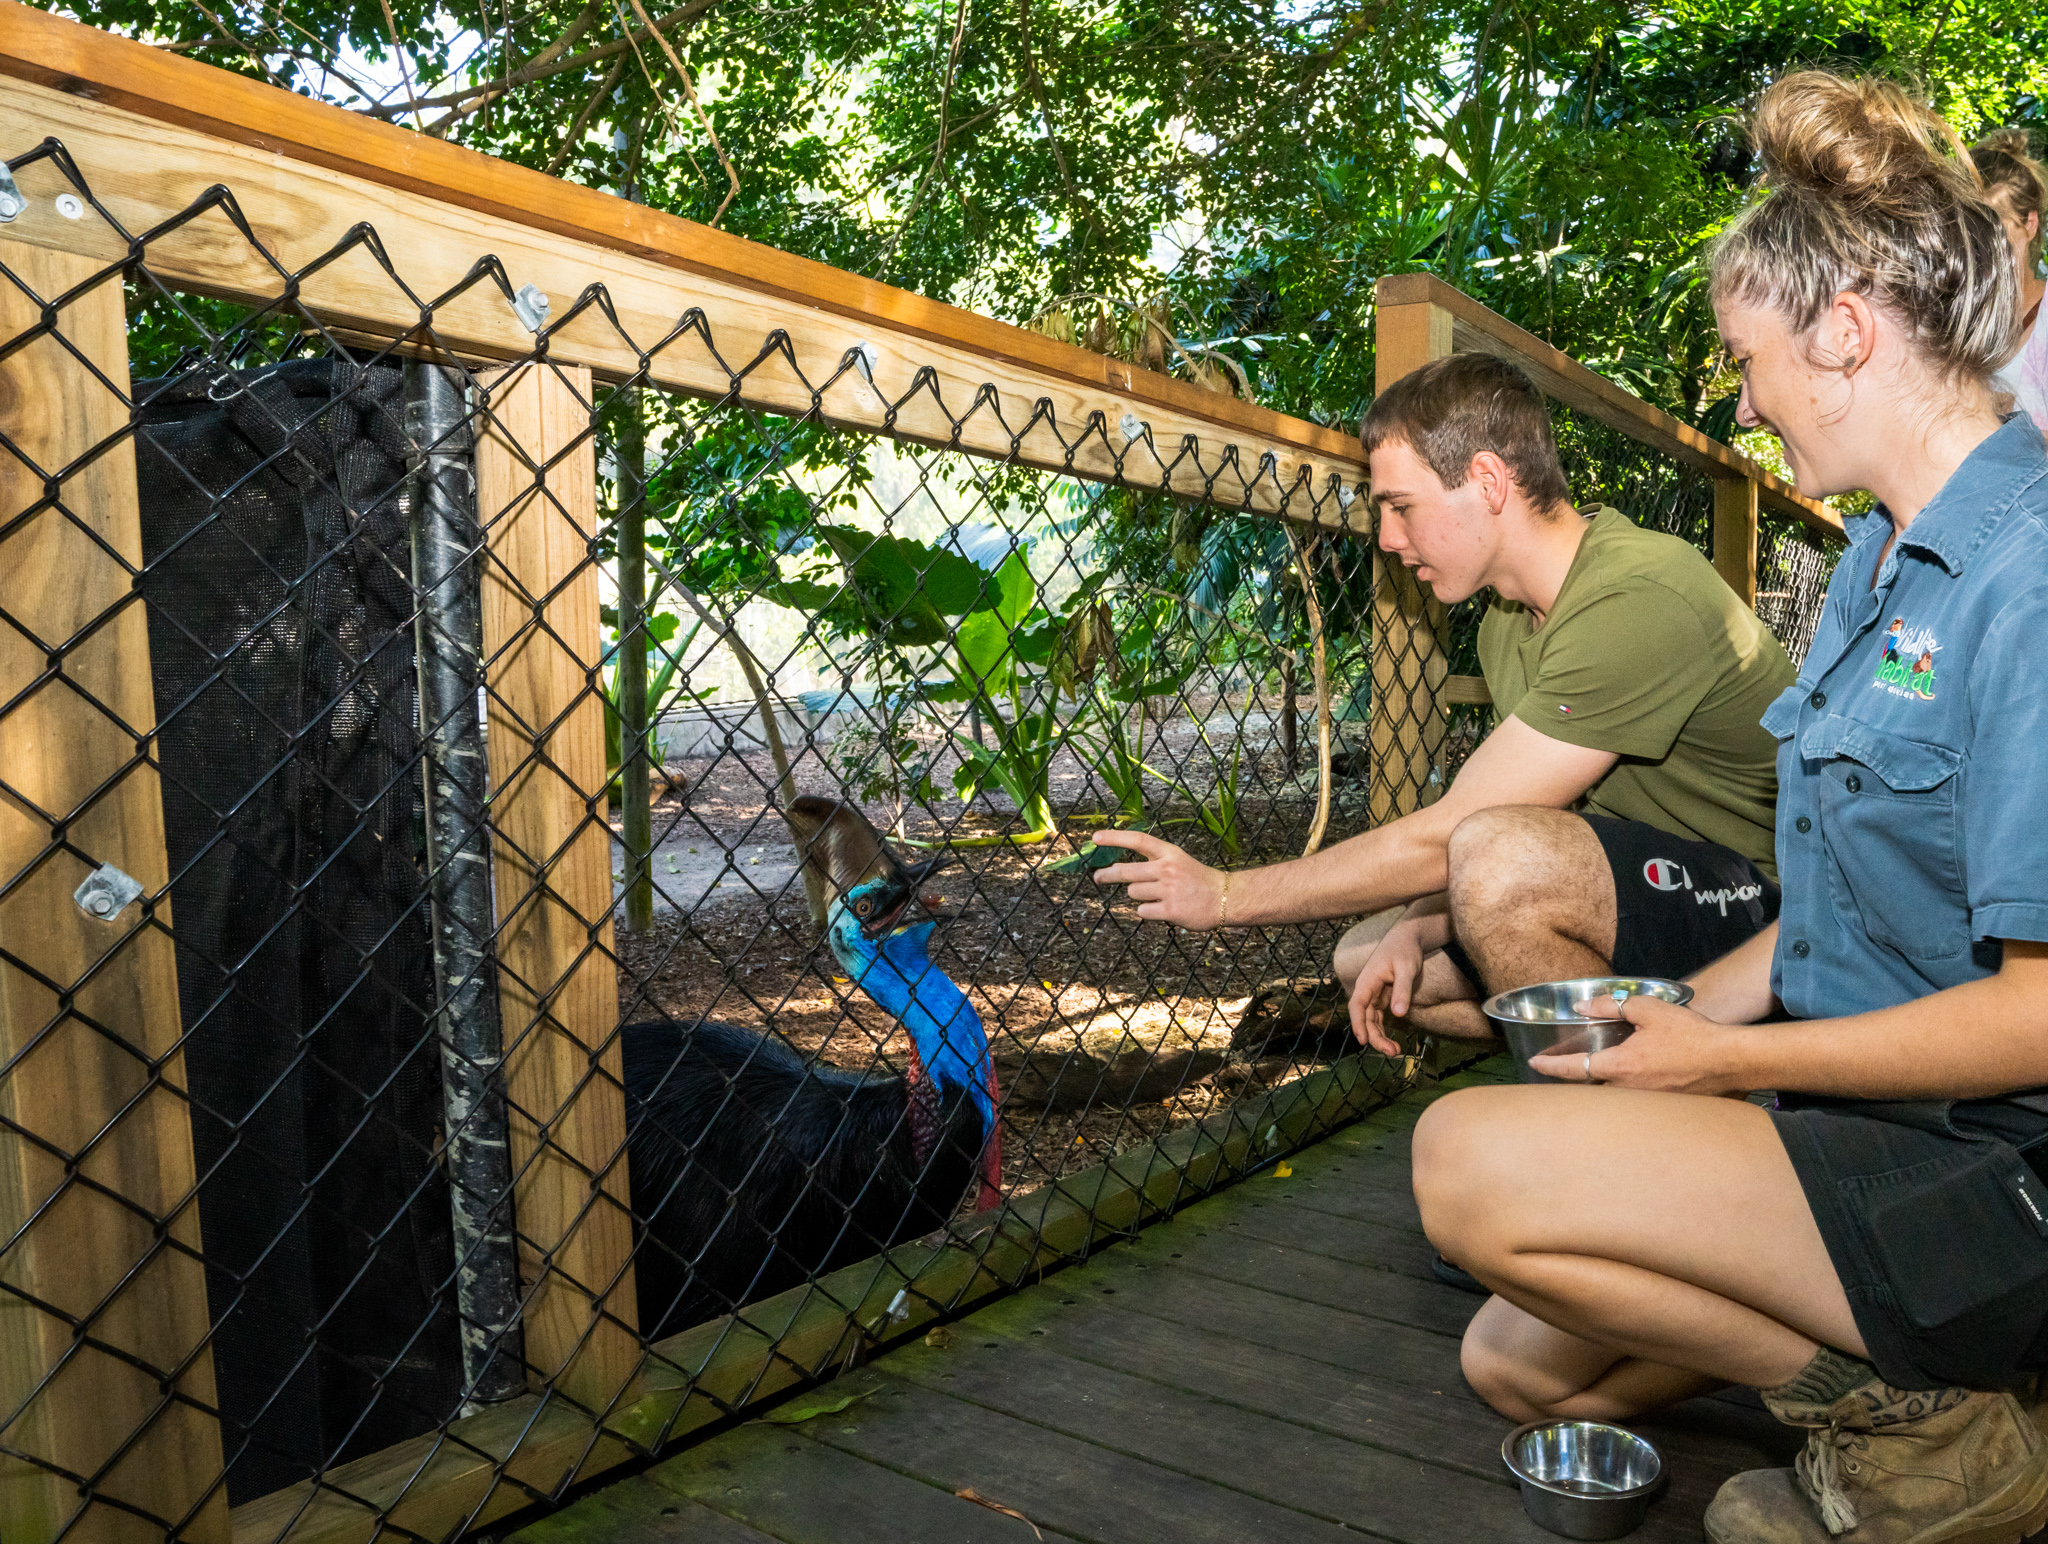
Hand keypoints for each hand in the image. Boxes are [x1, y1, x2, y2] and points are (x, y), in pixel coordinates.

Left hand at [1090, 828, 1224, 928]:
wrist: (1226, 898)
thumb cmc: (1197, 880)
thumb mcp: (1178, 860)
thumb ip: (1153, 862)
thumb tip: (1118, 869)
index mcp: (1170, 853)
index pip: (1138, 840)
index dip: (1115, 838)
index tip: (1095, 838)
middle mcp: (1168, 869)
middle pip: (1126, 871)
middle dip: (1108, 875)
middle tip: (1098, 878)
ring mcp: (1169, 890)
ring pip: (1133, 892)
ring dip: (1139, 896)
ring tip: (1157, 896)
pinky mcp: (1171, 910)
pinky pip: (1143, 911)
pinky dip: (1147, 911)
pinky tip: (1162, 909)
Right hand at [1348, 922, 1425, 1056]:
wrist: (1406, 938)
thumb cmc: (1405, 950)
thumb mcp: (1406, 968)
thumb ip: (1402, 991)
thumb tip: (1399, 1014)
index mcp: (1367, 981)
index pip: (1357, 1005)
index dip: (1358, 1023)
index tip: (1363, 1040)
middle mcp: (1367, 989)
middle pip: (1364, 1017)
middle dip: (1374, 1036)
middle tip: (1392, 1052)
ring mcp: (1373, 994)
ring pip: (1370, 1020)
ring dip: (1379, 1036)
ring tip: (1395, 1051)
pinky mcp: (1381, 997)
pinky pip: (1377, 1017)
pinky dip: (1383, 1030)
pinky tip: (1392, 1042)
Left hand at [1526, 994, 1749, 1095]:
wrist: (1730, 1060)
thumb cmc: (1691, 1034)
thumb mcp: (1648, 1009)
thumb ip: (1611, 1006)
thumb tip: (1583, 1006)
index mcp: (1620, 1067)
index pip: (1574, 1070)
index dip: (1550, 1066)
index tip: (1533, 1063)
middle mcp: (1628, 1091)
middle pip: (1590, 1091)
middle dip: (1573, 1083)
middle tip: (1562, 1070)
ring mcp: (1647, 1104)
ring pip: (1612, 1100)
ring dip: (1598, 1090)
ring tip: (1592, 1076)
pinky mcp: (1664, 1109)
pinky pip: (1634, 1104)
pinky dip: (1623, 1095)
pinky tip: (1631, 1084)